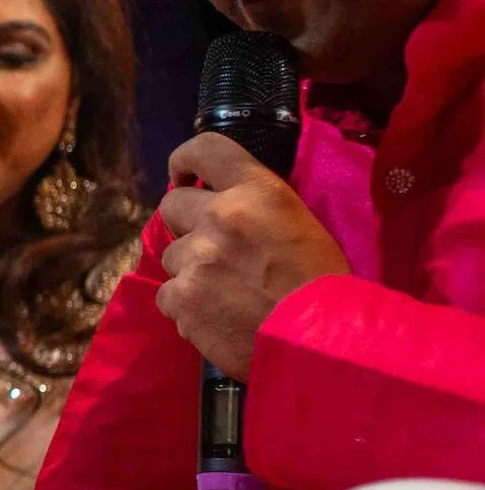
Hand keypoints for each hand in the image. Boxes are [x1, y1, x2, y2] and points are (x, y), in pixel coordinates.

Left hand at [156, 132, 348, 380]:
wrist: (323, 341)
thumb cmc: (323, 284)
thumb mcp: (298, 225)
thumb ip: (255, 211)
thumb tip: (220, 209)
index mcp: (257, 192)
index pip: (205, 149)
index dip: (184, 160)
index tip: (182, 176)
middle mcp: (220, 216)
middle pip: (171, 206)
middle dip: (186, 226)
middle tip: (213, 251)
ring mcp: (196, 257)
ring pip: (170, 256)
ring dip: (190, 272)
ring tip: (226, 294)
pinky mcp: (181, 297)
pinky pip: (166, 296)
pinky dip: (185, 308)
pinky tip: (216, 318)